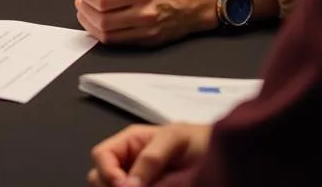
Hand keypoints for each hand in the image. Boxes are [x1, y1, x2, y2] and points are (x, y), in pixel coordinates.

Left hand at [75, 0, 211, 45]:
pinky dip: (100, 33)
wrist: (188, 7)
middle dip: (85, 9)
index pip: (103, 0)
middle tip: (80, 0)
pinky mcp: (145, 43)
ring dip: (89, 23)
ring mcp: (145, 32)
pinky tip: (95, 22)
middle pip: (102, 19)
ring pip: (106, 34)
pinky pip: (115, 42)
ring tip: (84, 11)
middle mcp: (143, 15)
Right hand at [88, 122, 211, 186]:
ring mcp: (138, 182)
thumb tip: (127, 185)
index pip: (101, 155)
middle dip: (109, 186)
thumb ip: (151, 158)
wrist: (223, 158)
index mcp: (129, 143)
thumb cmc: (198, 141)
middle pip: (98, 177)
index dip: (107, 171)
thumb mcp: (174, 139)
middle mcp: (128, 164)